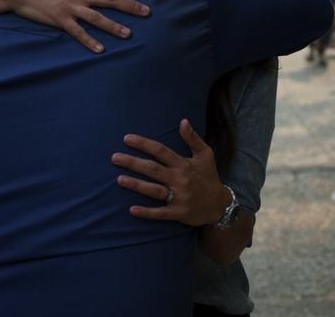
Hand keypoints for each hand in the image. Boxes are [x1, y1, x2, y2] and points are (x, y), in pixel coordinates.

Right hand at [2, 0, 150, 52]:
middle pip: (111, 0)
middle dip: (131, 6)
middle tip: (147, 13)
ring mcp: (72, 8)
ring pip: (98, 18)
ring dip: (114, 26)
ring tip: (129, 34)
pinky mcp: (61, 20)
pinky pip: (78, 32)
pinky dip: (89, 41)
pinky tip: (100, 50)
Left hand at [111, 119, 230, 226]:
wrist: (220, 204)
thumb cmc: (209, 177)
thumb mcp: (205, 155)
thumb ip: (193, 138)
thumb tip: (183, 121)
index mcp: (184, 164)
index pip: (161, 151)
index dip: (144, 144)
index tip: (127, 139)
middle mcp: (180, 179)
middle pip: (153, 169)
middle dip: (133, 163)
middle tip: (114, 158)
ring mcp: (179, 197)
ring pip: (154, 190)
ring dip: (136, 185)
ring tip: (119, 180)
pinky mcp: (179, 212)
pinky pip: (160, 213)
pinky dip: (147, 212)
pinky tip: (132, 210)